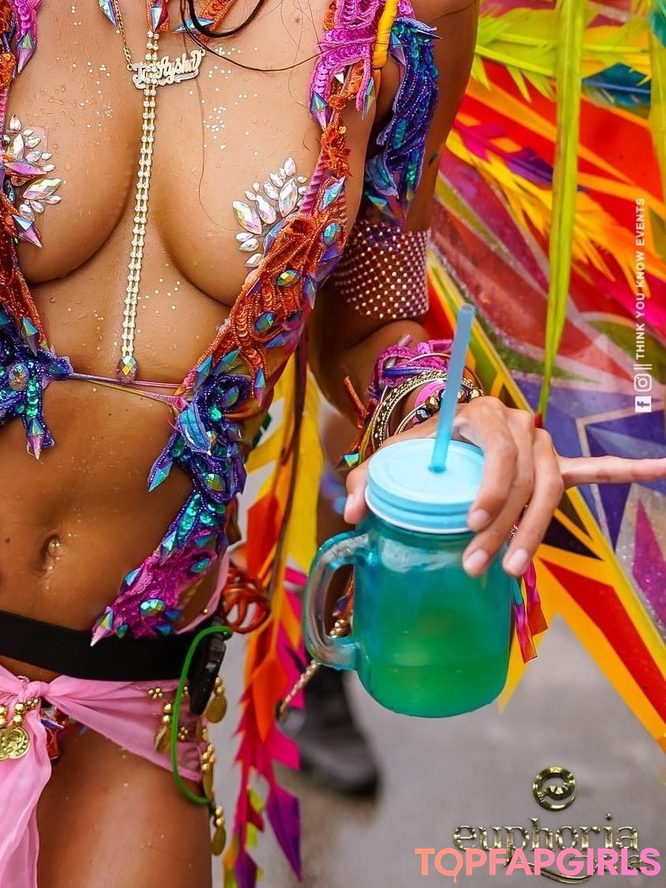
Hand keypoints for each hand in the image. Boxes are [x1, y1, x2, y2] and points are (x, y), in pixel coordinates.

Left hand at [343, 397, 665, 578]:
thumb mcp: (391, 454)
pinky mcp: (555, 467)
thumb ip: (370, 479)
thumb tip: (354, 515)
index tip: (471, 523)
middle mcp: (521, 427)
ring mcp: (542, 448)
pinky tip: (662, 470)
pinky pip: (595, 470)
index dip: (491, 491)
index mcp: (484, 417)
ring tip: (515, 572)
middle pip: (526, 483)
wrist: (444, 421)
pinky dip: (628, 470)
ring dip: (536, 533)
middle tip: (478, 565)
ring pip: (551, 493)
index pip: (498, 455)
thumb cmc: (421, 442)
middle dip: (505, 528)